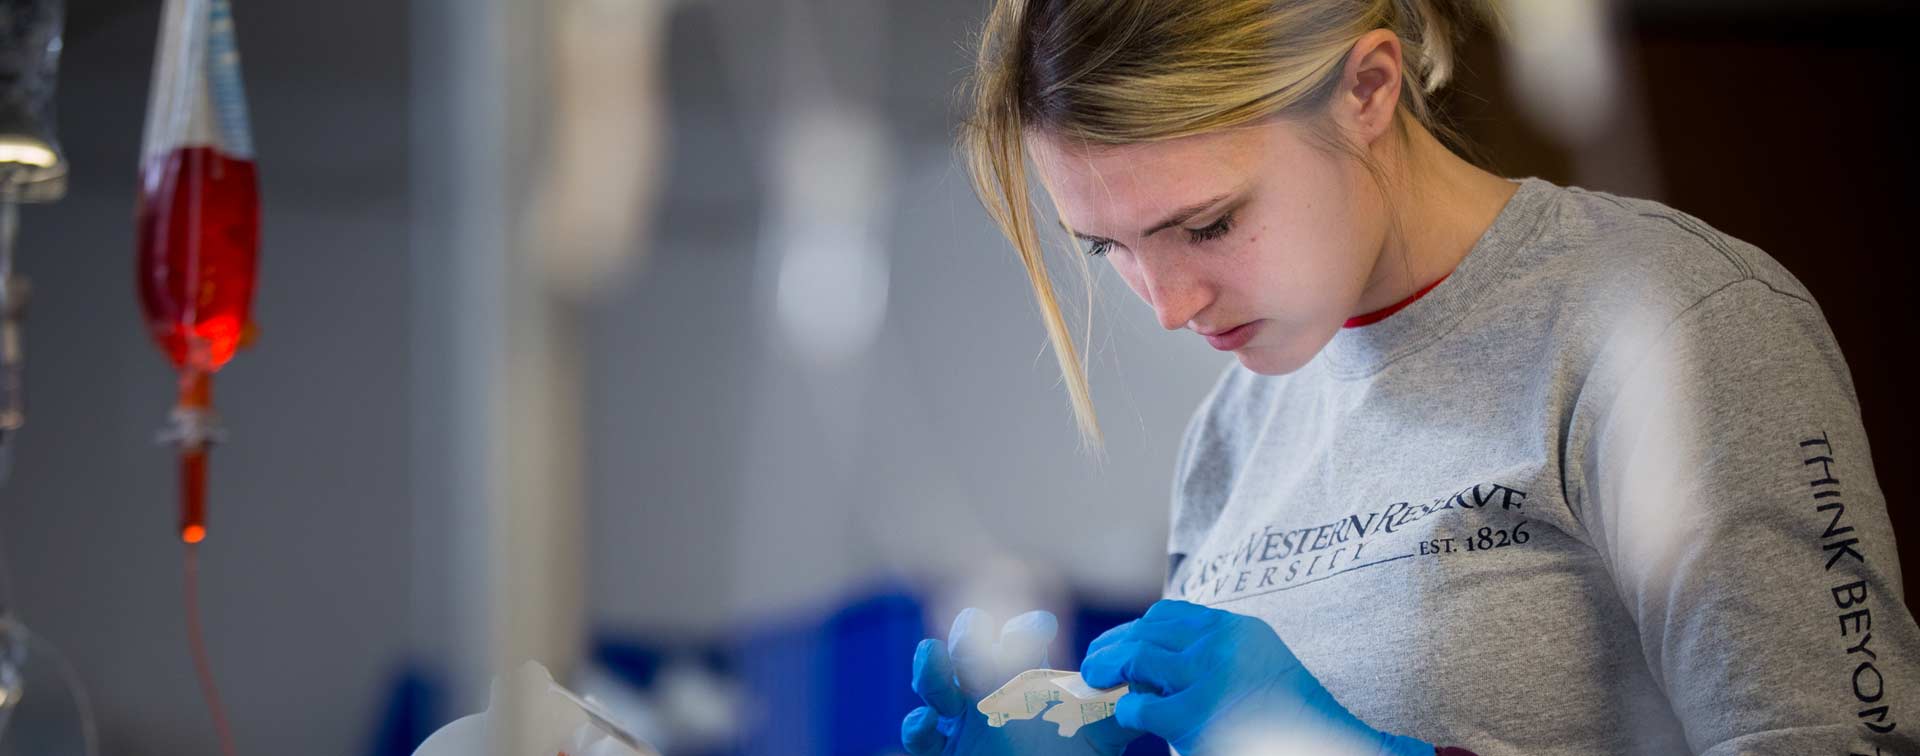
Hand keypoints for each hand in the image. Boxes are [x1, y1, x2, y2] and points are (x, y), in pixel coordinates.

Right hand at [903, 608, 1140, 755]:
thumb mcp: (1099, 737)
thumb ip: (1116, 709)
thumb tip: (1144, 681)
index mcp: (1026, 677)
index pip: (1020, 636)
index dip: (1027, 627)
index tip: (1044, 628)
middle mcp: (989, 690)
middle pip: (968, 643)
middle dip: (967, 631)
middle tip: (975, 633)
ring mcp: (960, 719)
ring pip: (933, 680)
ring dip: (930, 667)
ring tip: (931, 656)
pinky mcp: (942, 750)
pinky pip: (918, 734)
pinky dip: (917, 725)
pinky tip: (928, 724)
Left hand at [1081, 600, 1431, 755]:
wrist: (1321, 744)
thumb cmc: (1283, 713)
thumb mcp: (1254, 658)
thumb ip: (1212, 649)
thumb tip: (1152, 654)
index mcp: (1232, 629)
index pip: (1166, 615)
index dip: (1131, 629)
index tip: (1114, 643)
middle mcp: (1219, 645)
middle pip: (1145, 634)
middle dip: (1109, 648)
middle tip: (1091, 666)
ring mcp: (1207, 679)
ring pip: (1137, 659)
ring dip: (1108, 669)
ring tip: (1094, 680)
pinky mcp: (1195, 717)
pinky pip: (1141, 706)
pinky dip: (1128, 711)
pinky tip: (1131, 717)